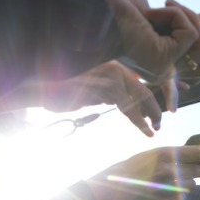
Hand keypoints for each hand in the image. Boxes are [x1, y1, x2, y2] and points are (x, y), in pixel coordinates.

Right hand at [29, 61, 170, 135]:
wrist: (40, 88)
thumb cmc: (63, 92)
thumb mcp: (91, 93)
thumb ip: (108, 95)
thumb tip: (121, 103)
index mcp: (112, 68)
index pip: (138, 84)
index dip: (151, 99)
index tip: (159, 113)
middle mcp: (114, 68)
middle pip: (142, 90)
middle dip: (154, 110)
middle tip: (159, 125)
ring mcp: (110, 75)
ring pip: (137, 98)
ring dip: (147, 118)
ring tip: (152, 131)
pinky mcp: (105, 85)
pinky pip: (126, 105)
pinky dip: (137, 120)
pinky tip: (143, 129)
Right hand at [85, 145, 199, 199]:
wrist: (104, 195)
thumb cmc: (121, 174)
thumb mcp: (143, 158)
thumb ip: (164, 158)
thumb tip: (184, 160)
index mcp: (161, 154)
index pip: (192, 151)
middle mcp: (167, 169)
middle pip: (196, 170)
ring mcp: (167, 188)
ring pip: (190, 186)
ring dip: (189, 185)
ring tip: (182, 184)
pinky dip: (179, 197)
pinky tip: (171, 194)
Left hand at [96, 0, 199, 84]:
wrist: (91, 7)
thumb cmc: (115, 6)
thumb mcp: (154, 16)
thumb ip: (179, 28)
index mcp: (158, 64)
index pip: (199, 71)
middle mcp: (161, 71)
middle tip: (184, 8)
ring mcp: (164, 68)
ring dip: (187, 16)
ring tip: (163, 6)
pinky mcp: (165, 59)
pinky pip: (191, 32)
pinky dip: (176, 14)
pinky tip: (154, 12)